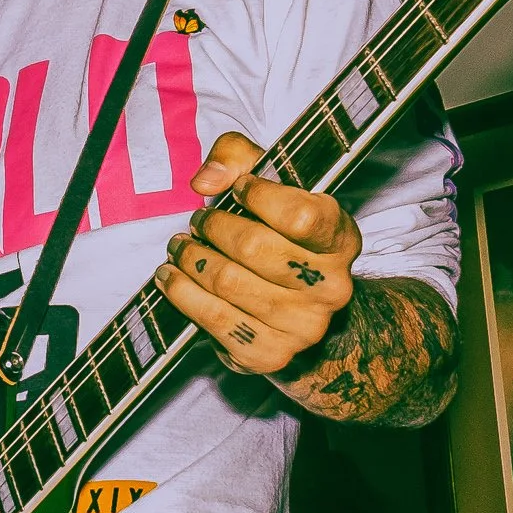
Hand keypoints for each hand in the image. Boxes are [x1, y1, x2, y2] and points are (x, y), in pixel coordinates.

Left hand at [153, 132, 359, 375]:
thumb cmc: (282, 237)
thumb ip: (240, 158)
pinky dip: (183, 294)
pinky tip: (171, 278)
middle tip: (198, 222)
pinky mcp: (270, 354)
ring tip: (179, 247)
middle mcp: (331, 287)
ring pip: (229, 283)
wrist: (301, 313)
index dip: (261, 198)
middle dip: (214, 228)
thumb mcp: (274, 185)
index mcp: (341, 241)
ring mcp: (303, 326)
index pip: (300, 216)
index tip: (238, 189)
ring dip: (192, 260)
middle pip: (255, 248)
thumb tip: (206, 180)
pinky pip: (214, 320)